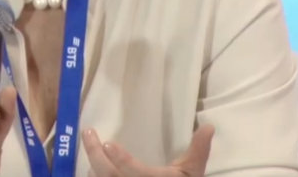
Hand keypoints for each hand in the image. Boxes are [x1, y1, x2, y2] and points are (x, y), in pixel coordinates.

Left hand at [82, 123, 214, 176]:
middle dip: (95, 155)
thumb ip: (198, 150)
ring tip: (89, 146)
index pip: (135, 172)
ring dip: (92, 168)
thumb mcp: (192, 172)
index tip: (107, 143)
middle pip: (109, 176)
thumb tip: (209, 126)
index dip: (121, 160)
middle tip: (88, 134)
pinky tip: (91, 169)